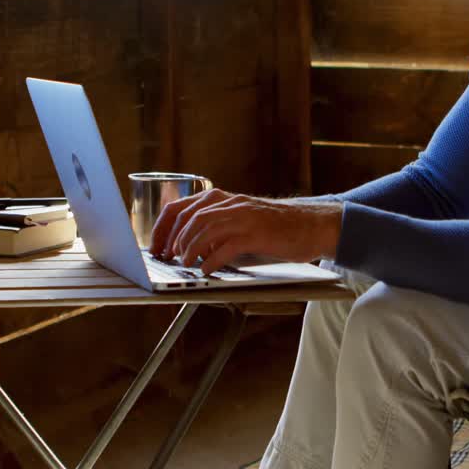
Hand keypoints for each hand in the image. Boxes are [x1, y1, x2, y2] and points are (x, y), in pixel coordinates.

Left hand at [149, 189, 342, 274]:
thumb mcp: (242, 218)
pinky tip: (207, 270)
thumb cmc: (278, 226)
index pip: (180, 207)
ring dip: (189, 250)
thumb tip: (191, 245)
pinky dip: (212, 260)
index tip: (156, 246)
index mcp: (223, 199)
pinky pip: (226, 246)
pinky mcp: (256, 234)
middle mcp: (231, 204)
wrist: (313, 224)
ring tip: (186, 265)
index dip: (163, 228)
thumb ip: (219, 225)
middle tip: (167, 259)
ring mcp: (244, 218)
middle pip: (188, 218)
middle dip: (173, 241)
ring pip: (204, 230)